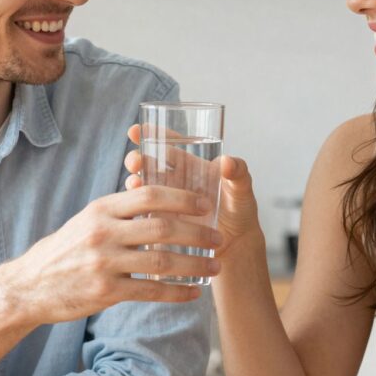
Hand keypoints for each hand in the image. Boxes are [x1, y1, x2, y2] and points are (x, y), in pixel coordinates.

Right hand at [12, 185, 221, 324]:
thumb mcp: (87, 221)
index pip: (150, 195)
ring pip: (162, 261)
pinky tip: (194, 293)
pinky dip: (177, 292)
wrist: (29, 287)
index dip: (183, 198)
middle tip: (219, 237)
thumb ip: (120, 213)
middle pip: (163, 227)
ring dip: (195, 264)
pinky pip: (151, 290)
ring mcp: (104, 263)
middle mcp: (103, 232)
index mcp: (102, 209)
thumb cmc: (64, 252)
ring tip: (215, 266)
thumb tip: (158, 201)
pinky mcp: (105, 292)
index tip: (206, 204)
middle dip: (197, 232)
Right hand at [124, 125, 261, 259]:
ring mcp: (168, 201)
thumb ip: (239, 172)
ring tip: (133, 184)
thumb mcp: (242, 190)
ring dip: (135, 183)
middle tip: (134, 161)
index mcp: (191, 166)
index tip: (135, 130)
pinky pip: (145, 213)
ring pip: (144, 187)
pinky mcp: (164, 222)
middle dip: (138, 159)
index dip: (152, 135)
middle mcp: (176, 181)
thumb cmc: (240, 211)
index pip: (168, 145)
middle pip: (150, 164)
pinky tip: (135, 210)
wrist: (237, 244)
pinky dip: (137, 210)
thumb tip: (227, 162)